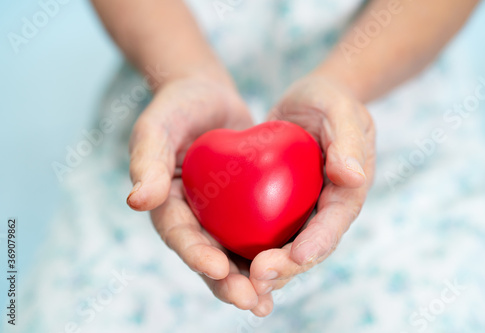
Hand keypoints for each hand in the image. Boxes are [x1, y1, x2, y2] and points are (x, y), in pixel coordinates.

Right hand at [126, 72, 272, 314]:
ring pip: (231, 255)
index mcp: (166, 203)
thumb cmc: (178, 107)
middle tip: (251, 302)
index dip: (196, 254)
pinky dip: (268, 254)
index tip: (218, 269)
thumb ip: (147, 161)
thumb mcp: (158, 127)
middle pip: (207, 256)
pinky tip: (287, 269)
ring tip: (266, 303)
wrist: (207, 96)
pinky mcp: (240, 209)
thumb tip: (137, 201)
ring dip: (249, 281)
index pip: (179, 234)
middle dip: (227, 283)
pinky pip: (253, 235)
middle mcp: (191, 216)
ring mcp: (216, 215)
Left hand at [249, 74, 375, 313]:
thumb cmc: (328, 101)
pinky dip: (251, 253)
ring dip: (268, 271)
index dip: (318, 242)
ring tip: (242, 285)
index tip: (296, 256)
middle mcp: (326, 208)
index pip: (335, 222)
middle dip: (287, 267)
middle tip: (258, 277)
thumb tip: (352, 178)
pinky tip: (227, 265)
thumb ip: (348, 141)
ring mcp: (304, 212)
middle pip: (309, 246)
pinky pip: (267, 235)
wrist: (308, 102)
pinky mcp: (281, 209)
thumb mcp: (340, 110)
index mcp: (348, 190)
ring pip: (287, 250)